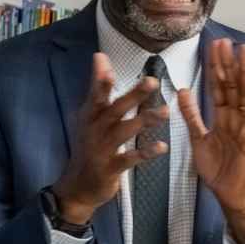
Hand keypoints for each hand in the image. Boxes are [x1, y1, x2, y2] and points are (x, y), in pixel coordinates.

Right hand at [47, 72, 171, 233]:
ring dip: (145, 121)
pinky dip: (145, 153)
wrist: (78, 185)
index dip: (99, 77)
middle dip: (132, 95)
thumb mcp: (91, 118)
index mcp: (91, 116)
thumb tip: (101, 58)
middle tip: (151, 80)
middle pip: (114, 109)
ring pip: (124, 132)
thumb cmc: (91, 147)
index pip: (95, 93)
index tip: (102, 58)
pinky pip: (130, 158)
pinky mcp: (110, 168)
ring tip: (166, 112)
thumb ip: (99, 90)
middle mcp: (95, 129)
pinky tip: (162, 147)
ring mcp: (102, 149)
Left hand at [195, 37, 244, 238]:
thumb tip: (182, 90)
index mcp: (223, 115)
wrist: (230, 194)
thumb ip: (192, 114)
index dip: (216, 67)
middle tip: (227, 41)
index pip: (219, 85)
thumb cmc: (217, 169)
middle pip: (234, 85)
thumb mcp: (197, 138)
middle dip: (230, 63)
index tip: (213, 46)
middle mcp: (237, 116)